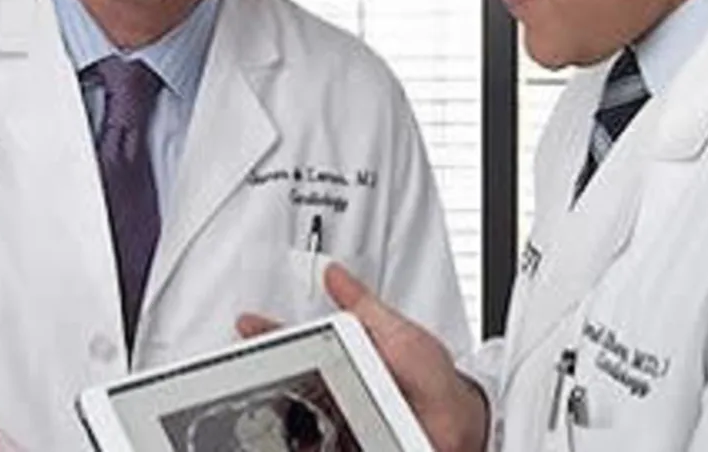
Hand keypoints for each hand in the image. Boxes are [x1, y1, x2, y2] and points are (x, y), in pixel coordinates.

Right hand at [237, 263, 487, 451]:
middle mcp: (337, 390)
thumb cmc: (433, 380)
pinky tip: (287, 436)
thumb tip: (334, 273)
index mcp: (345, 357)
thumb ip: (364, 305)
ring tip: (259, 401)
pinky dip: (298, 440)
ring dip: (276, 410)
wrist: (461, 424)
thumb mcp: (399, 333)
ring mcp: (338, 421)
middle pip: (287, 380)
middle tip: (246, 364)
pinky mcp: (342, 440)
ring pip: (294, 416)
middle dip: (262, 371)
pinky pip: (313, 439)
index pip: (298, 344)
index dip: (270, 333)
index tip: (249, 324)